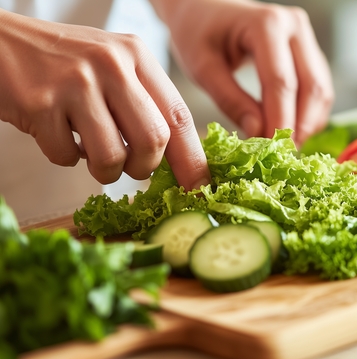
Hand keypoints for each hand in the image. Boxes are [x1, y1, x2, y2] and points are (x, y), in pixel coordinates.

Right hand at [0, 9, 209, 189]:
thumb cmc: (63, 61)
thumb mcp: (113, 64)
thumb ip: (145, 101)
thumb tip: (179, 158)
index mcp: (136, 56)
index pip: (179, 116)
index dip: (193, 158)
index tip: (198, 186)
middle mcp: (111, 65)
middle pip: (153, 140)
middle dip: (145, 168)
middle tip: (132, 168)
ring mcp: (75, 83)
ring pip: (112, 156)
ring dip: (104, 171)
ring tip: (92, 154)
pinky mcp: (41, 103)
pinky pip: (67, 156)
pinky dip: (64, 156)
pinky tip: (57, 132)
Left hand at [151, 0, 334, 143]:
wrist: (203, 8)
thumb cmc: (197, 33)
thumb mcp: (202, 67)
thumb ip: (230, 99)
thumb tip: (258, 132)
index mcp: (266, 24)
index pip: (281, 82)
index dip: (279, 120)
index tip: (270, 150)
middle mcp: (294, 26)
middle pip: (311, 86)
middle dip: (299, 126)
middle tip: (282, 156)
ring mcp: (306, 36)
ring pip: (321, 89)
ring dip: (308, 123)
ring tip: (285, 148)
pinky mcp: (309, 50)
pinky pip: (319, 88)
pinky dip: (309, 114)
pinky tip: (290, 131)